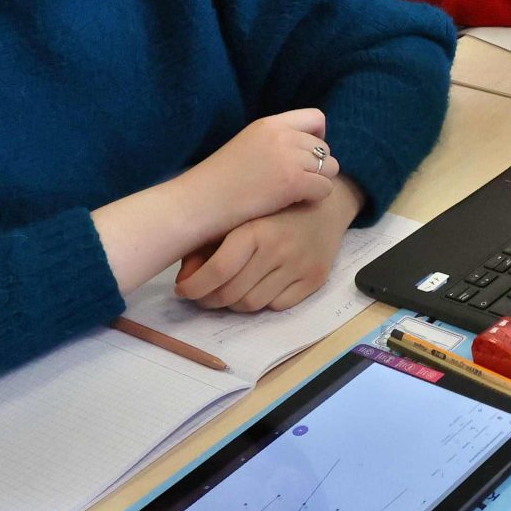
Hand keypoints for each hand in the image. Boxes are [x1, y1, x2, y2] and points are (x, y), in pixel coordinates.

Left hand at [176, 176, 364, 311]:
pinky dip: (261, 302)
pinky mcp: (314, 280)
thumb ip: (207, 246)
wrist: (327, 204)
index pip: (219, 271)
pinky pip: (277, 306)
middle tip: (201, 295)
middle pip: (233, 293)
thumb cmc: (274, 208)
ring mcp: (300, 267)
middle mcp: (280, 250)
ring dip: (233, 304)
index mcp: (257, 230)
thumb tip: (184, 281)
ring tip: (226, 292)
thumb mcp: (238, 217)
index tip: (183, 289)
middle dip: (209, 299)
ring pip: (253, 304)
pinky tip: (256, 288)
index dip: (195, 286)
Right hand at [184, 110, 341, 232]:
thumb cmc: (216, 184)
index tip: (305, 157)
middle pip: (325, 147)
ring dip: (319, 182)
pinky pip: (325, 188)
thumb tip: (302, 150)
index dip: (317, 138)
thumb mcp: (246, 147)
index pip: (316, 117)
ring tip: (297, 195)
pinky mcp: (292, 182)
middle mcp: (281, 135)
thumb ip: (273, 143)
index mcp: (268, 124)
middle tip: (298, 184)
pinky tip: (295, 204)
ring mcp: (288, 157)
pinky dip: (315, 199)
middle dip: (317, 166)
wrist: (197, 203)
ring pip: (330, 167)